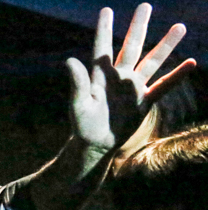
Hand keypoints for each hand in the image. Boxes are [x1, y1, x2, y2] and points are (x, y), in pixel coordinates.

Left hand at [67, 3, 196, 149]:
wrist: (97, 144)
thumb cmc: (83, 124)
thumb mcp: (78, 104)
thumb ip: (77, 83)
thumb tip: (69, 60)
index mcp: (100, 75)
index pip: (103, 47)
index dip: (105, 30)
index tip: (106, 10)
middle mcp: (119, 76)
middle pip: (131, 46)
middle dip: (138, 27)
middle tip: (145, 6)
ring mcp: (133, 87)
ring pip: (152, 61)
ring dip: (166, 45)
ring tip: (180, 27)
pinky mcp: (144, 100)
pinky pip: (164, 85)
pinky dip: (177, 75)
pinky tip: (191, 63)